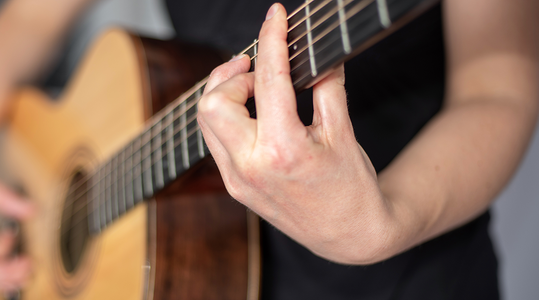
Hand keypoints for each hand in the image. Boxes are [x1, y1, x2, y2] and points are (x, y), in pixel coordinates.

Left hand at [197, 3, 393, 263]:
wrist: (348, 235)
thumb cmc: (352, 187)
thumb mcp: (344, 131)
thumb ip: (328, 86)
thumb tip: (318, 53)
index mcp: (283, 150)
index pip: (268, 80)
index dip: (272, 39)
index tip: (276, 16)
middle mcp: (251, 167)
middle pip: (213, 102)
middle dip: (231, 74)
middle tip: (256, 67)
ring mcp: (237, 181)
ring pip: (205, 121)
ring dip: (224, 94)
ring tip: (254, 86)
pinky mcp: (234, 187)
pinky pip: (215, 141)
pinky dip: (227, 117)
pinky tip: (251, 112)